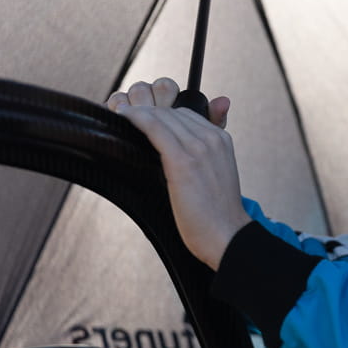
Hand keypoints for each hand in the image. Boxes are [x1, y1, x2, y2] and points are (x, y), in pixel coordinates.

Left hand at [106, 78, 249, 269]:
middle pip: (172, 112)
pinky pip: (155, 128)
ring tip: (120, 114)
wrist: (227, 235)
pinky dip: (137, 119)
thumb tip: (176, 150)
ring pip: (162, 116)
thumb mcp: (216, 176)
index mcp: (221, 140)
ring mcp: (199, 149)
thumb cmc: (217, 213)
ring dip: (138, 112)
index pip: (185, 113)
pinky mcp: (183, 162)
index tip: (141, 118)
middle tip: (124, 115)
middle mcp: (211, 139)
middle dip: (147, 111)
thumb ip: (202, 156)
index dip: (161, 114)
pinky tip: (125, 117)